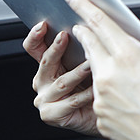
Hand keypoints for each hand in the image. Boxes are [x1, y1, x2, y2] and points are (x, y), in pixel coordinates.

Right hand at [23, 21, 98, 135]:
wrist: (104, 114)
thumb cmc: (97, 86)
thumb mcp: (89, 63)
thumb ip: (84, 48)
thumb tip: (89, 25)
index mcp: (48, 67)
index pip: (34, 48)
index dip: (35, 36)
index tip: (43, 24)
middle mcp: (42, 82)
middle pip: (45, 62)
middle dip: (56, 48)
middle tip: (65, 36)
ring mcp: (44, 99)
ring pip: (62, 82)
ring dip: (78, 72)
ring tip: (91, 64)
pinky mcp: (51, 115)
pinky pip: (71, 101)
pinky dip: (86, 94)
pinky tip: (96, 88)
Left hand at [63, 0, 139, 139]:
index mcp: (130, 57)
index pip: (99, 24)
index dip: (83, 7)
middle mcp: (110, 76)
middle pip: (90, 45)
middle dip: (86, 33)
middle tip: (85, 24)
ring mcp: (102, 100)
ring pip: (95, 72)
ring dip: (101, 64)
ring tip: (121, 67)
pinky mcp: (102, 120)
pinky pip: (100, 98)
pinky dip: (109, 91)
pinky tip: (129, 96)